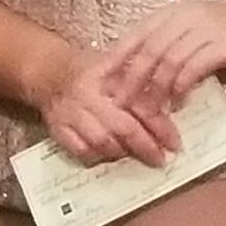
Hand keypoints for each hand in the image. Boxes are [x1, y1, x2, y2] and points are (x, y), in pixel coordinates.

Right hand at [34, 43, 180, 166]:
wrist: (50, 71)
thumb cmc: (92, 71)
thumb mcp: (118, 67)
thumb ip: (141, 86)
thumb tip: (172, 107)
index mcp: (108, 75)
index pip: (140, 103)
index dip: (160, 125)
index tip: (175, 142)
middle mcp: (88, 94)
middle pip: (122, 127)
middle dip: (145, 147)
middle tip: (161, 159)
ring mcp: (70, 113)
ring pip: (101, 142)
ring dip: (122, 153)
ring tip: (137, 157)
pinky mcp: (58, 129)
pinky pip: (80, 151)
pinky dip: (97, 157)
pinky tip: (109, 156)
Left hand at [103, 0, 225, 114]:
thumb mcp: (197, 32)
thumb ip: (172, 46)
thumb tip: (142, 74)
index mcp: (175, 12)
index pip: (137, 34)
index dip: (117, 58)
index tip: (102, 81)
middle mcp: (187, 16)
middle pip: (148, 49)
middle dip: (130, 79)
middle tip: (119, 104)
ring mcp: (206, 28)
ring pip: (168, 61)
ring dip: (155, 89)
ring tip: (148, 112)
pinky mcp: (224, 44)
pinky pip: (194, 68)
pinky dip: (182, 88)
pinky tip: (178, 104)